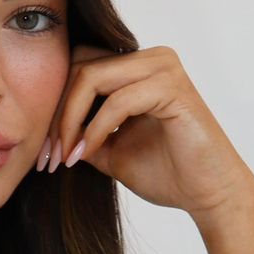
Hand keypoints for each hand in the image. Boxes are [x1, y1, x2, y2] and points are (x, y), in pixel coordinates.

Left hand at [44, 42, 253, 223]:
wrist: (208, 195)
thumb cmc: (168, 173)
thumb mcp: (110, 152)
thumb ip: (82, 133)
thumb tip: (47, 130)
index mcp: (137, 67)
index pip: (79, 65)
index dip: (55, 105)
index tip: (45, 151)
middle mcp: (151, 58)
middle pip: (80, 66)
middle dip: (57, 114)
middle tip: (48, 155)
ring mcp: (163, 68)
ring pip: (92, 77)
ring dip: (70, 121)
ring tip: (64, 157)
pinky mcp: (172, 87)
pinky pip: (117, 100)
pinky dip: (95, 129)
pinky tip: (85, 154)